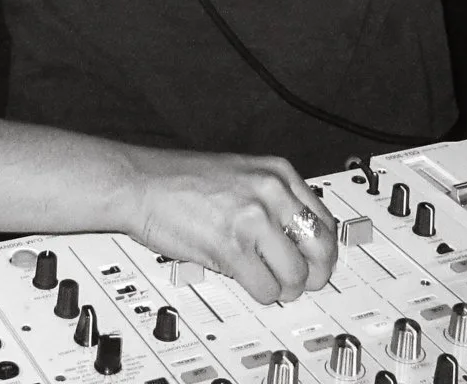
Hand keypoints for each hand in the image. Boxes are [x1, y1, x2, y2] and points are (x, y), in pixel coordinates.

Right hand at [125, 148, 336, 303]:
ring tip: (267, 282)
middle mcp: (271, 191)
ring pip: (295, 275)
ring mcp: (252, 218)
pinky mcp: (231, 246)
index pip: (325, 221)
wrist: (140, 183)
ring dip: (284, 288)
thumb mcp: (242, 173)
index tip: (314, 263)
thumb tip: (300, 239)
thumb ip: (273, 199)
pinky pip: (265, 288)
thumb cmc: (180, 180)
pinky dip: (260, 293)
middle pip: (320, 249)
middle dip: (313, 274)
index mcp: (278, 172)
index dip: (322, 251)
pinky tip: (246, 281)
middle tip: (298, 282)